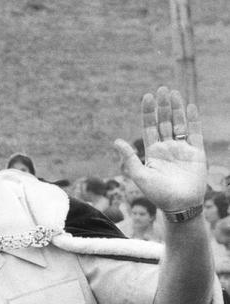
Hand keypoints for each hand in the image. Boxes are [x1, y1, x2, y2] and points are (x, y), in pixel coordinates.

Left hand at [115, 86, 205, 211]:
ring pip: (179, 124)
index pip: (149, 127)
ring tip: (173, 92)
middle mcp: (167, 148)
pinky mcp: (196, 153)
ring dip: (176, 109)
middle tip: (162, 88)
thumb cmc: (157, 194)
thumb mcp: (139, 175)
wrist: (180, 206)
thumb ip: (128, 158)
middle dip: (163, 106)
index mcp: (152, 152)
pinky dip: (193, 120)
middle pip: (164, 122)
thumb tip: (115, 141)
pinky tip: (190, 106)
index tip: (147, 96)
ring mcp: (182, 149)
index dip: (148, 112)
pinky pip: (195, 133)